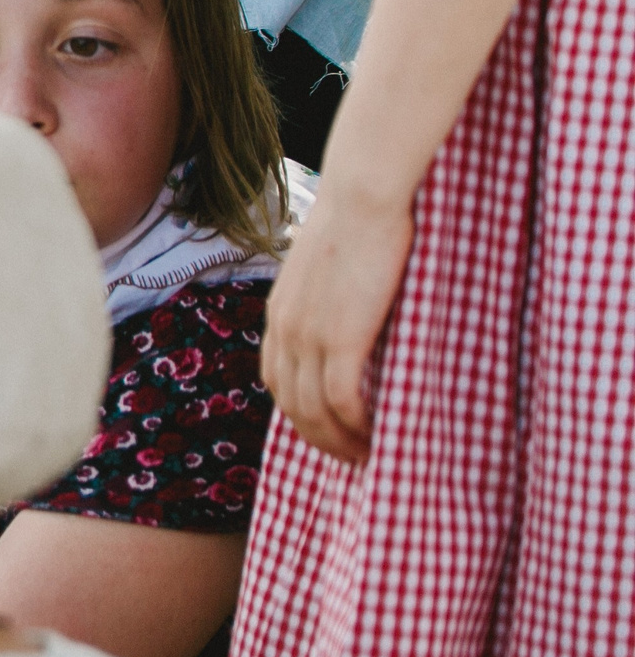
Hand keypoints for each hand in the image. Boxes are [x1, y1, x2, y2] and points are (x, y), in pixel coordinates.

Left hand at [263, 185, 414, 464]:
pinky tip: (378, 438)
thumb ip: (331, 298)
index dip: (299, 413)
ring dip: (340, 442)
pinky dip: (356, 426)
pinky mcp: (339, 338)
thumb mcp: (329, 268)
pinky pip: (341, 400)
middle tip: (351, 456)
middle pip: (291, 405)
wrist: (362, 199)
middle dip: (319, 439)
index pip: (277, 380)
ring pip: (314, 411)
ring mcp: (309, 337)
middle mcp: (285, 331)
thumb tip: (353, 314)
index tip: (327, 431)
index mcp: (280, 315)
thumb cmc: (358, 223)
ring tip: (369, 457)